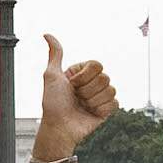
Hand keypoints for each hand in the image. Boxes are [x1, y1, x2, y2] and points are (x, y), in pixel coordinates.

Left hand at [36, 36, 120, 160]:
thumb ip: (55, 54)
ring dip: (93, 101)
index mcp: (82, 72)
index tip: (71, 85)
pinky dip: (101, 109)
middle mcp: (92, 82)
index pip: (97, 65)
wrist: (60, 128)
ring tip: (82, 106)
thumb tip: (47, 34)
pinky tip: (91, 113)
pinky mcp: (107, 109)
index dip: (84, 77)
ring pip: (111, 90)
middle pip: (105, 77)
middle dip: (87, 90)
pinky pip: (115, 103)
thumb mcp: (51, 76)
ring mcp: (100, 95)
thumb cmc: (53, 104)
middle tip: (76, 98)